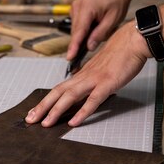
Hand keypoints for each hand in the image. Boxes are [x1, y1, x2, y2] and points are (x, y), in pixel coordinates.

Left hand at [25, 21, 149, 127]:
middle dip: (43, 107)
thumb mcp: (102, 66)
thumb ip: (93, 78)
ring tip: (46, 123)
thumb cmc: (121, 52)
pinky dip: (82, 111)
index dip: (47, 100)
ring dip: (56, 110)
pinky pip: (92, 100)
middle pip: (59, 92)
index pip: (60, 88)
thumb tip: (86, 88)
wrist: (133, 40)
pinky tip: (74, 122)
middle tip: (31, 119)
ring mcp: (95, 79)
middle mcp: (85, 75)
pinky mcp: (107, 83)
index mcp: (83, 73)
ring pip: (70, 96)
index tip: (36, 111)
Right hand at [67, 0, 130, 60]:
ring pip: (76, 29)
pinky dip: (84, 30)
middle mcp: (78, 6)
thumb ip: (100, 34)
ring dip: (85, 35)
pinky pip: (77, 25)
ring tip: (100, 28)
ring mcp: (75, 7)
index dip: (74, 46)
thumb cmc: (116, 2)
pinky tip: (95, 26)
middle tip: (95, 44)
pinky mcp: (75, 9)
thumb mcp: (112, 20)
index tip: (70, 57)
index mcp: (87, 7)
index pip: (79, 31)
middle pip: (76, 31)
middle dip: (83, 41)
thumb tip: (89, 47)